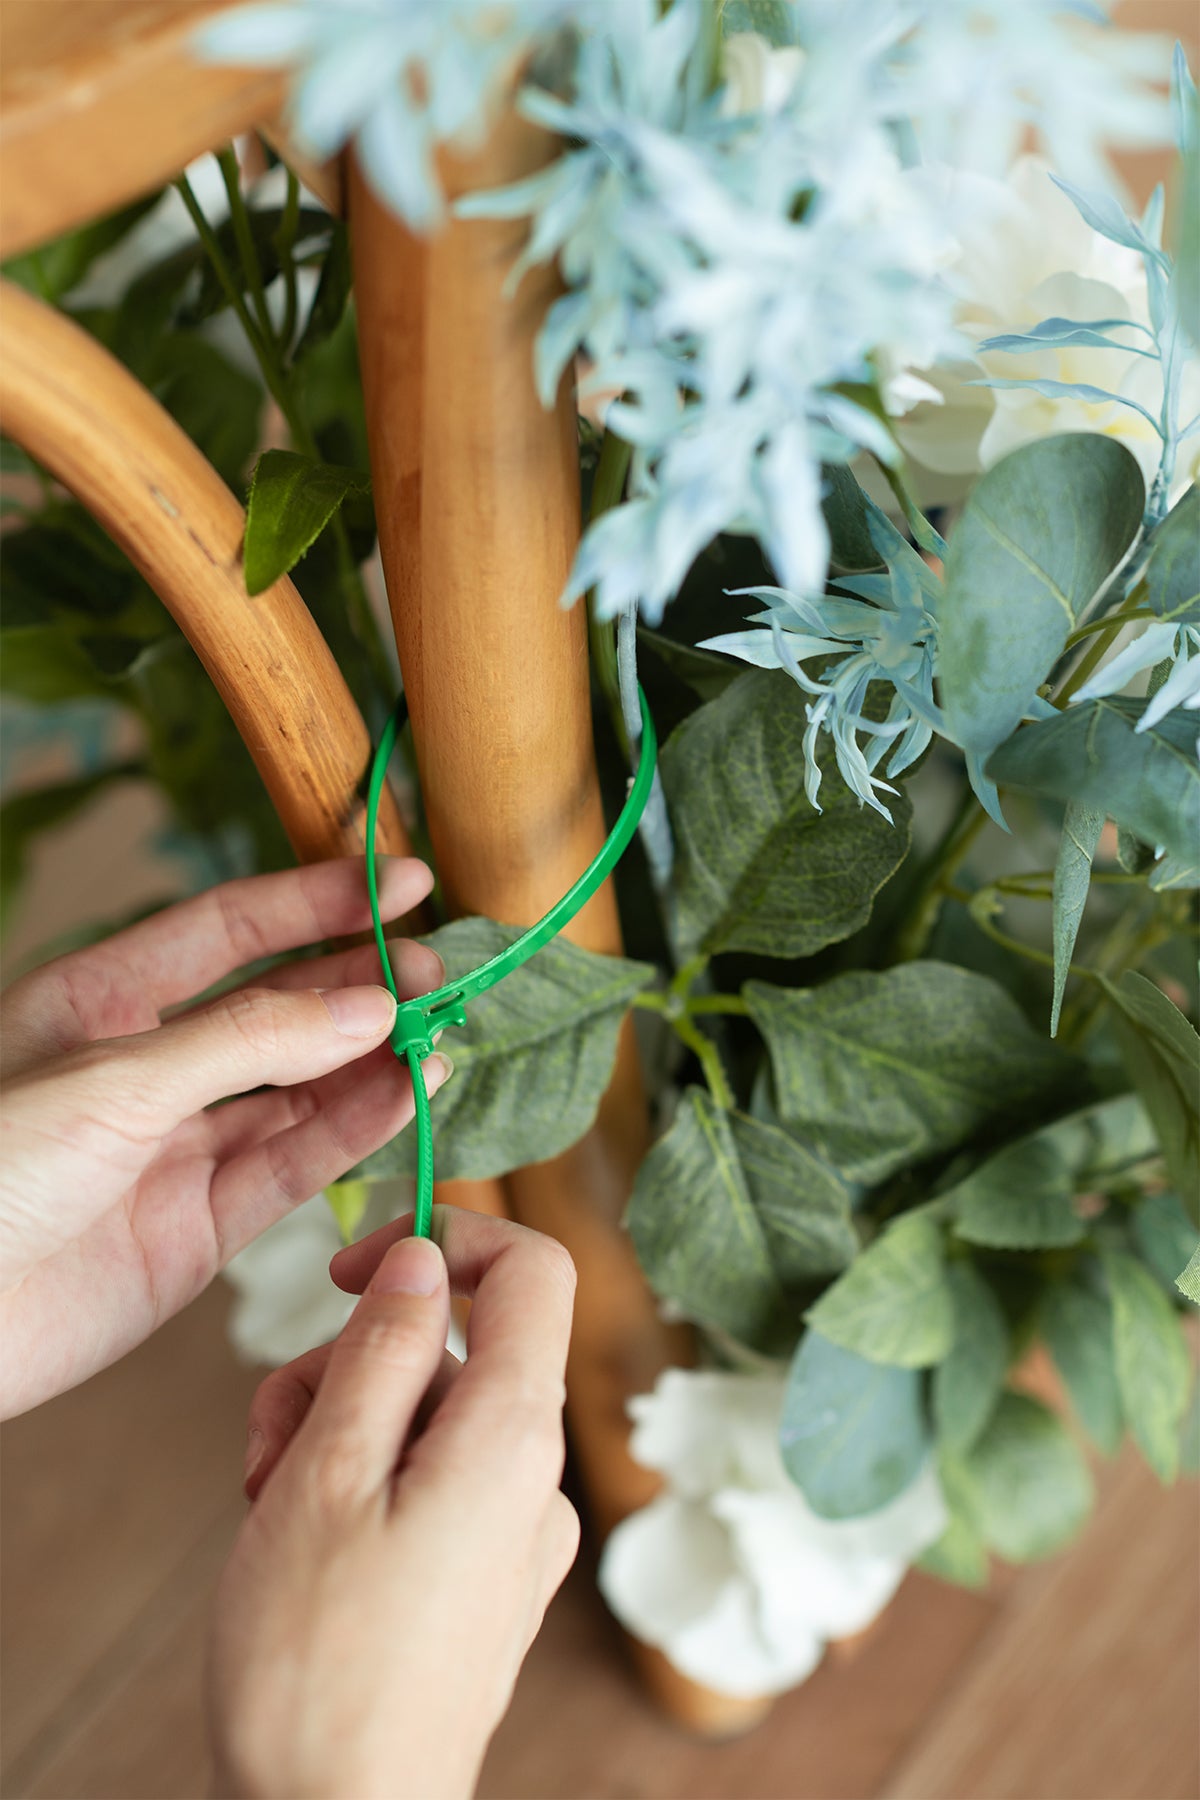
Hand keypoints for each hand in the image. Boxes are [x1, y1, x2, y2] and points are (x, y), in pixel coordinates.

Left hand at [0, 858, 448, 1414]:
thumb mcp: (113, 1081)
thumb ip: (249, 1041)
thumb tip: (368, 1007)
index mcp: (100, 999)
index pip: (230, 929)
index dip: (317, 899)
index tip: (400, 881)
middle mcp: (146, 1068)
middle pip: (275, 1009)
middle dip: (358, 985)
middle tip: (437, 971)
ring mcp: (176, 1150)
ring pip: (297, 1092)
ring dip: (369, 1062)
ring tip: (440, 1033)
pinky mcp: (198, 1229)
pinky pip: (292, 1168)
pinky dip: (354, 1134)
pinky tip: (407, 1097)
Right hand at [208, 1206, 579, 1799]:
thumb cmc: (318, 1664)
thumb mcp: (327, 1474)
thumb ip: (382, 1349)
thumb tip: (424, 1258)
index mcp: (512, 1436)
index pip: (532, 1269)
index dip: (449, 1237)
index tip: (359, 1266)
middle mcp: (532, 1479)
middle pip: (450, 1350)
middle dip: (348, 1366)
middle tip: (272, 1440)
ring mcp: (511, 1535)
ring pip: (423, 1418)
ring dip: (336, 1431)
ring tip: (271, 1503)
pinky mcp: (482, 1581)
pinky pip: (427, 1486)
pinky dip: (358, 1487)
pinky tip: (298, 1541)